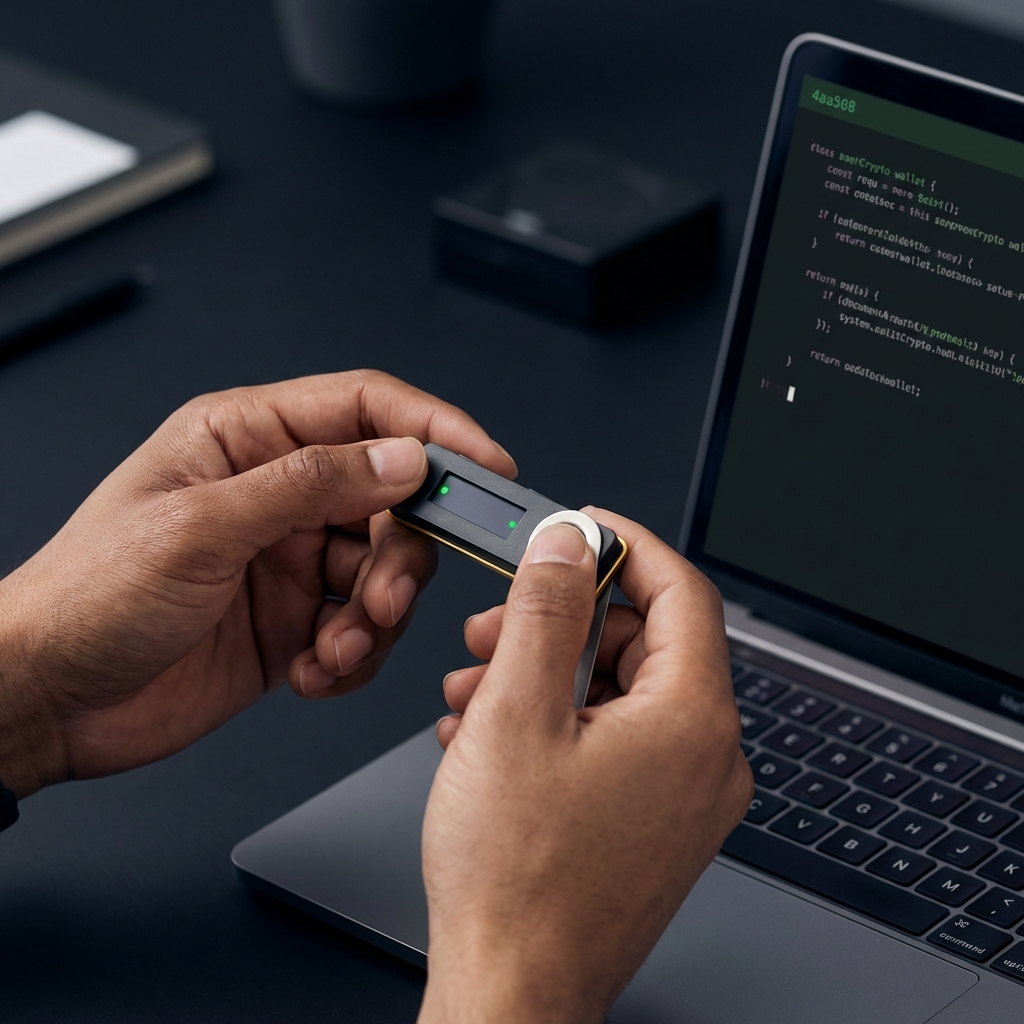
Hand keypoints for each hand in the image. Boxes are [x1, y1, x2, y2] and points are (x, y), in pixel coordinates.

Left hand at [0, 370, 514, 798]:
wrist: (46, 701)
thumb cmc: (87, 599)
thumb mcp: (200, 528)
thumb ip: (310, 485)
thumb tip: (403, 458)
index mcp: (247, 440)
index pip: (366, 409)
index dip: (434, 430)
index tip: (486, 464)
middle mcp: (276, 493)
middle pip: (391, 498)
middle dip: (402, 554)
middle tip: (385, 598)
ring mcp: (288, 558)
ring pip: (385, 569)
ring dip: (376, 616)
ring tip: (332, 648)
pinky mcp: (294, 619)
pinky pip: (363, 627)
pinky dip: (355, 655)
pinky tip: (312, 670)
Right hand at [419, 509, 751, 1023]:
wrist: (512, 995)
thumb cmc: (515, 881)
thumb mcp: (515, 714)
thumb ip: (545, 610)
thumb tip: (569, 541)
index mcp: (692, 721)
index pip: (682, 592)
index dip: (627, 546)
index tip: (582, 527)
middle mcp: (706, 760)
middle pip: (644, 641)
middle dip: (563, 619)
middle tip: (498, 624)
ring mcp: (684, 797)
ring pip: (619, 692)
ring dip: (545, 672)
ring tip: (474, 690)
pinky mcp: (654, 823)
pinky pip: (613, 740)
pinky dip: (555, 719)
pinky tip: (489, 735)